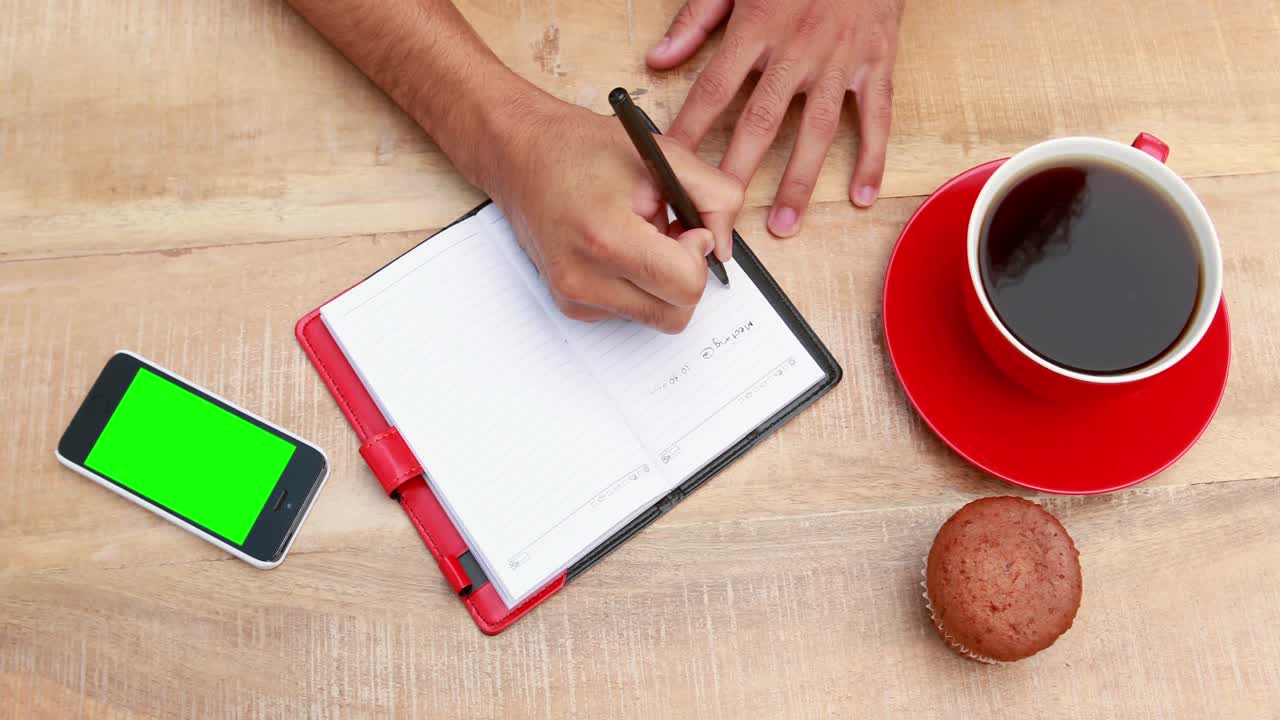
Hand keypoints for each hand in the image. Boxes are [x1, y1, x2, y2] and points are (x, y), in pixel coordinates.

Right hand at [477, 96, 743, 332]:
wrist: (520, 155)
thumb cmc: (583, 149)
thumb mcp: (664, 155)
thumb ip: (715, 197)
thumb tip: (723, 247)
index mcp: (607, 239)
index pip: (686, 287)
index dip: (698, 256)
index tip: (683, 227)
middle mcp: (584, 279)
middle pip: (675, 314)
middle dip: (684, 274)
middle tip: (667, 232)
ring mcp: (574, 298)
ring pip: (656, 316)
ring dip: (660, 281)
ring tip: (636, 234)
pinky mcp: (571, 306)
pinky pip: (631, 312)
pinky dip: (637, 285)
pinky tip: (616, 247)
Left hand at [647, 0, 903, 235]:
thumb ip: (696, 19)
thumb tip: (658, 59)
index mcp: (757, 26)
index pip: (713, 90)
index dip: (689, 132)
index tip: (669, 171)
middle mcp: (797, 49)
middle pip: (761, 121)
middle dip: (738, 172)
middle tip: (720, 216)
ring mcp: (839, 60)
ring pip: (817, 130)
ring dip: (799, 181)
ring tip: (783, 224)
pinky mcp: (875, 63)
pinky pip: (875, 117)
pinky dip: (872, 158)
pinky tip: (862, 195)